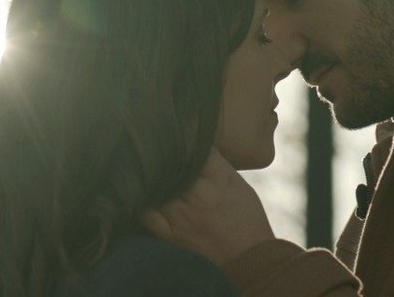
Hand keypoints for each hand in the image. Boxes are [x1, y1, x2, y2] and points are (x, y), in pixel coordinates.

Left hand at [141, 148, 275, 264]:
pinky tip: (143, 195)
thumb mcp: (238, 185)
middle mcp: (200, 195)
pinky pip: (147, 213)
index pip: (194, 149)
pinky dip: (143, 202)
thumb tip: (194, 148)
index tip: (177, 134)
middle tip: (156, 146)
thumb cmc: (247, 220)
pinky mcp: (172, 235)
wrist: (249, 261)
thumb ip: (216, 167)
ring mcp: (183, 216)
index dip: (183, 139)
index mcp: (220, 179)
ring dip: (151, 176)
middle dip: (164, 154)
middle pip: (171, 164)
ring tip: (147, 168)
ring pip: (156, 185)